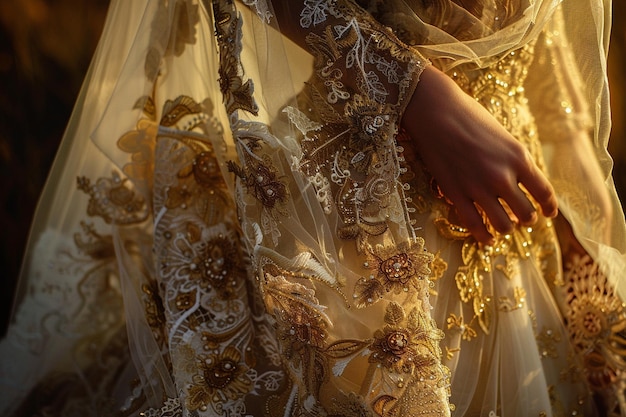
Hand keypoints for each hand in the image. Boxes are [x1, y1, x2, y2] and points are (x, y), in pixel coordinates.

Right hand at [401, 65, 557, 244]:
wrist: (436, 111)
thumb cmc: (469, 117)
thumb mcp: (503, 137)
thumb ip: (514, 161)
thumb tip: (521, 183)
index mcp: (519, 158)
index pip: (544, 192)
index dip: (549, 208)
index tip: (548, 214)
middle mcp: (502, 176)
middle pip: (526, 214)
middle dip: (527, 219)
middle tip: (522, 218)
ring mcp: (478, 188)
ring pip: (503, 225)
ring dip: (506, 228)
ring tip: (504, 226)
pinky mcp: (455, 194)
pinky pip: (474, 225)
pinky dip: (484, 236)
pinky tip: (488, 239)